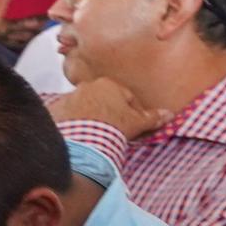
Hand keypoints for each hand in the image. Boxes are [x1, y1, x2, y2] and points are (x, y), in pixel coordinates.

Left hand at [47, 71, 161, 138]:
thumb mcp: (137, 123)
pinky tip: (78, 135)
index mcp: (109, 85)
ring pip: (85, 107)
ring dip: (91, 117)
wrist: (82, 140)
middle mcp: (87, 86)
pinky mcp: (55, 110)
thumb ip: (152, 117)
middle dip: (110, 113)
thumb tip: (169, 114)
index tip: (134, 126)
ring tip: (97, 134)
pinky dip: (73, 124)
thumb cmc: (113, 128)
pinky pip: (67, 116)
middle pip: (104, 100)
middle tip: (116, 130)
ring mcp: (69, 97)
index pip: (127, 98)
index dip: (133, 113)